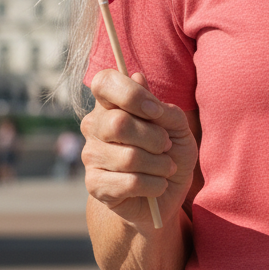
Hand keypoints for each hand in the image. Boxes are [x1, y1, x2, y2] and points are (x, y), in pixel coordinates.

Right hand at [81, 70, 198, 232]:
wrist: (167, 192)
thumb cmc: (171, 151)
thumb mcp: (177, 125)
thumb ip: (160, 105)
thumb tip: (138, 77)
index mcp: (112, 103)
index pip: (103, 82)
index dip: (131, 94)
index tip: (156, 110)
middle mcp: (95, 126)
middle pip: (118, 123)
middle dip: (154, 137)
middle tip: (167, 145)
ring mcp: (91, 156)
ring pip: (128, 157)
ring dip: (159, 165)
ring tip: (166, 168)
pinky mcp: (95, 185)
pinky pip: (128, 183)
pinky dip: (153, 184)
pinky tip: (157, 185)